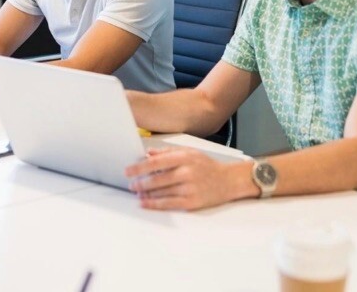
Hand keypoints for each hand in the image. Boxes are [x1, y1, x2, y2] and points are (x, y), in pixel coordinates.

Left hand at [124, 147, 250, 210]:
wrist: (229, 181)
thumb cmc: (208, 166)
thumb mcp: (190, 152)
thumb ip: (168, 152)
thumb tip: (148, 153)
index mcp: (184, 157)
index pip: (156, 162)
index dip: (139, 167)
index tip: (128, 171)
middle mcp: (187, 172)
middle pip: (157, 179)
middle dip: (140, 182)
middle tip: (131, 184)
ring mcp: (190, 188)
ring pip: (161, 192)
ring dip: (145, 193)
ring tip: (137, 192)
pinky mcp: (192, 202)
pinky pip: (168, 204)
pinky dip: (154, 204)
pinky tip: (145, 203)